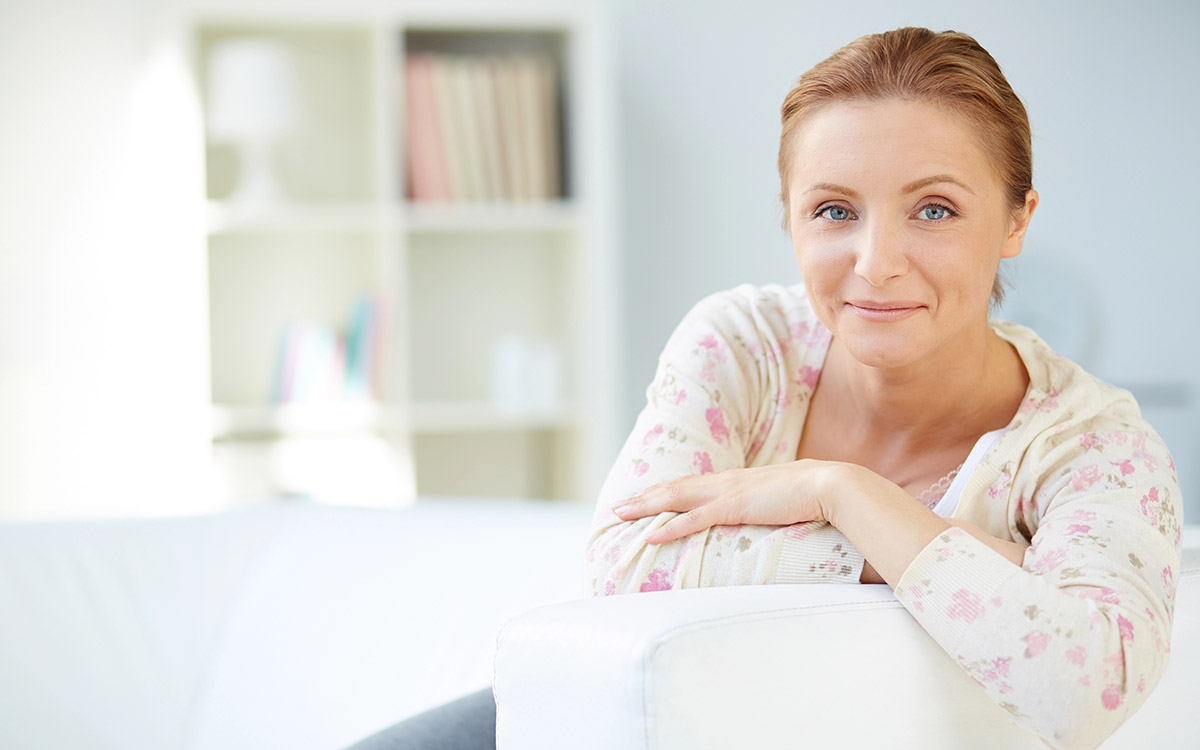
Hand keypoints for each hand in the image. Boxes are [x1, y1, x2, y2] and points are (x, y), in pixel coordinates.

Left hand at [610, 460, 844, 543]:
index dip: (666, 492)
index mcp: (736, 481)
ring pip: (676, 499)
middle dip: (645, 498)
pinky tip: (651, 535)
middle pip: (675, 488)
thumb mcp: (780, 500)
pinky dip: (670, 527)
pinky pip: (695, 519)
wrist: (830, 484)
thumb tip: (763, 516)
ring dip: (646, 507)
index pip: (692, 485)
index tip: (644, 498)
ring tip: (621, 514)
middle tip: (618, 508)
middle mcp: (726, 482)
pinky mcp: (735, 506)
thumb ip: (765, 506)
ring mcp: (728, 492)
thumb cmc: (812, 494)